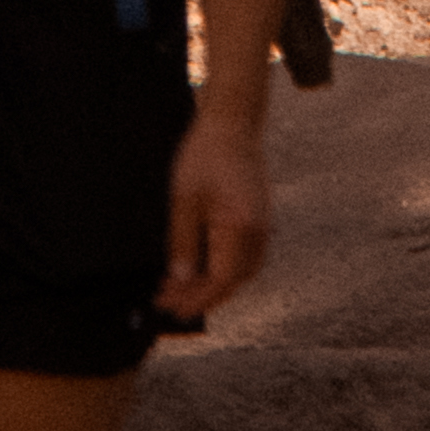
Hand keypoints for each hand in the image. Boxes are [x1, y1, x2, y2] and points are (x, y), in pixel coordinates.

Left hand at [156, 100, 270, 323]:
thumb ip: (184, 244)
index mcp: (240, 227)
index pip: (221, 280)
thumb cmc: (206, 155)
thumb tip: (181, 280)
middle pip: (233, 281)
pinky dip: (222, 269)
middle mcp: (258, 233)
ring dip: (211, 285)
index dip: (196, 298)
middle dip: (201, 296)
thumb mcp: (184, 200)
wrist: (233, 125)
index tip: (171, 305)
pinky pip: (243, 257)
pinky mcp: (258, 221)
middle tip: (167, 300)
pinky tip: (200, 267)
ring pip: (240, 272)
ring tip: (179, 287)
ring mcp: (262, 227)